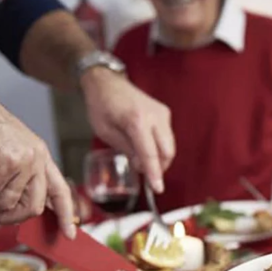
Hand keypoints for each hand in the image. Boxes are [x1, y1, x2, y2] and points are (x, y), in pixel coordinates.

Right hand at [0, 70, 75, 237]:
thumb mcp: (2, 150)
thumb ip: (13, 176)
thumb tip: (10, 208)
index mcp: (39, 154)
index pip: (60, 191)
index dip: (65, 215)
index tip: (69, 234)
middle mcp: (36, 158)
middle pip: (32, 207)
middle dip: (5, 217)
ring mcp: (22, 161)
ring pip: (5, 204)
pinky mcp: (3, 163)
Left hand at [80, 68, 174, 192]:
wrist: (107, 82)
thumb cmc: (101, 106)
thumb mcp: (106, 132)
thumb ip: (126, 149)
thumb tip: (142, 165)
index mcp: (136, 120)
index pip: (150, 153)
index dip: (154, 173)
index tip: (158, 188)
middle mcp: (154, 116)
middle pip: (167, 151)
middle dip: (159, 167)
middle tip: (144, 172)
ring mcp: (162, 113)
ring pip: (170, 146)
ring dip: (159, 157)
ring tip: (141, 157)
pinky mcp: (165, 113)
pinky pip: (167, 137)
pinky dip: (160, 147)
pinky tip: (145, 146)